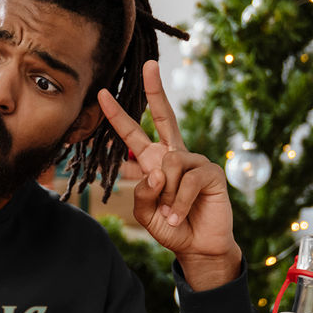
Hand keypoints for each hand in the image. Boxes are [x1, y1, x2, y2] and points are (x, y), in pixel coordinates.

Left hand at [98, 60, 242, 290]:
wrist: (198, 248)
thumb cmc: (171, 228)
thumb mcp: (146, 213)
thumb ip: (143, 193)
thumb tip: (158, 170)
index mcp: (154, 161)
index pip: (133, 133)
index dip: (117, 115)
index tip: (100, 94)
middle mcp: (174, 155)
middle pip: (165, 116)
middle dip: (156, 90)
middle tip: (150, 65)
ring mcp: (195, 161)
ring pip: (169, 164)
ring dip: (166, 194)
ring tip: (171, 212)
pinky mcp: (212, 172)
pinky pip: (187, 180)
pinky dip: (179, 202)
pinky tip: (180, 214)